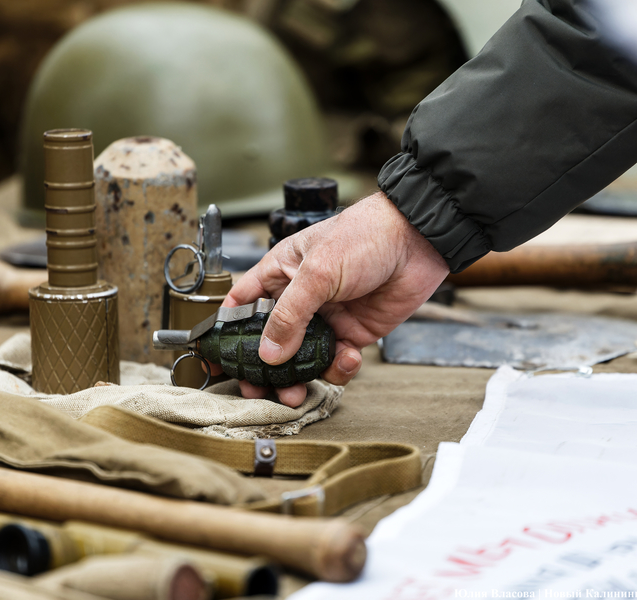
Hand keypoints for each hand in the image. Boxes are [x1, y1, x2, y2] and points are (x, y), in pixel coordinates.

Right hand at [223, 191, 449, 406]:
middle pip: (270, 340)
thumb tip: (268, 353)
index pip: (243, 304)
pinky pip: (335, 360)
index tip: (218, 360)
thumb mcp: (318, 272)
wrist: (418, 241)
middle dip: (263, 368)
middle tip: (259, 389)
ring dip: (298, 377)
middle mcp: (300, 297)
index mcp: (281, 272)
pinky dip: (337, 367)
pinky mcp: (353, 332)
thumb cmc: (365, 236)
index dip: (227, 331)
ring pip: (301, 357)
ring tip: (296, 391)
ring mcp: (326, 317)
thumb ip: (290, 315)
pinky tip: (346, 358)